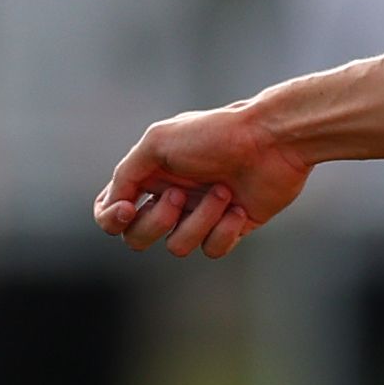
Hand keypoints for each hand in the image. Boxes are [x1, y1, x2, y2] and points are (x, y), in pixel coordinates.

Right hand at [94, 100, 313, 257]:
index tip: (128, 209)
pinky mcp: (230, 228)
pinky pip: (212, 250)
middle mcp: (171, 197)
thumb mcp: (158, 142)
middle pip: (138, 237)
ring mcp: (200, 215)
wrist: (272, 140)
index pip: (110, 209)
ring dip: (200, 220)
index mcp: (150, 174)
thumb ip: (127, 174)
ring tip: (223, 192)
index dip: (111, 219)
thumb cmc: (216, 134)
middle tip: (180, 195)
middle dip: (156, 222)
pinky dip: (224, 230)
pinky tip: (240, 208)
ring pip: (177, 247)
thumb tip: (115, 206)